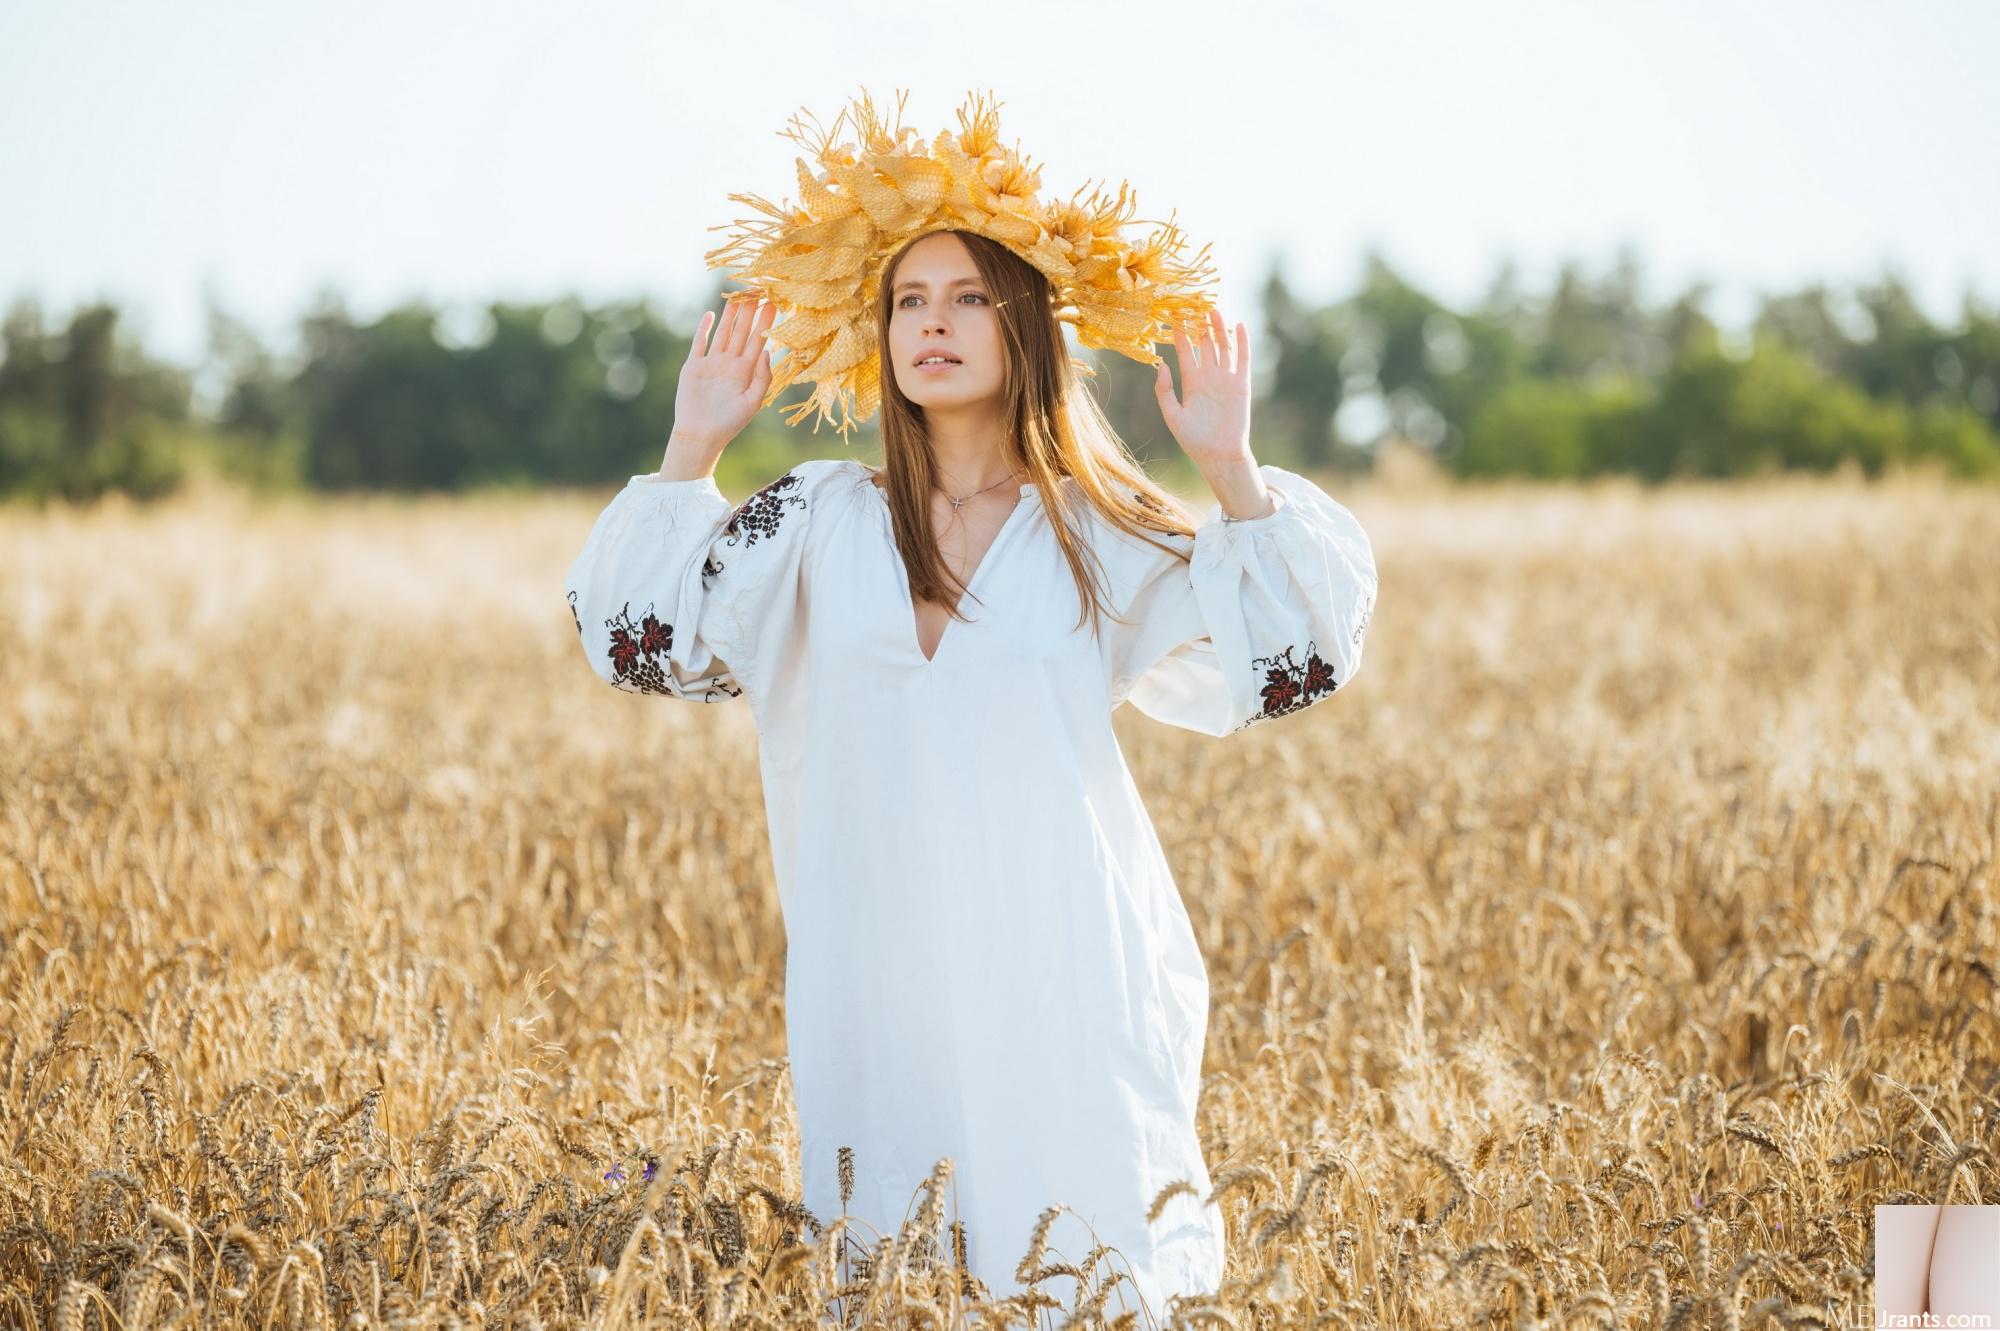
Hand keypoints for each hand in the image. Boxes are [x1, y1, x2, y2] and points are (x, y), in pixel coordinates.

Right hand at [671, 295, 776, 454]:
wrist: (701, 435)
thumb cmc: (730, 423)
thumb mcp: (753, 402)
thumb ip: (762, 377)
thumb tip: (768, 351)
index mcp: (746, 372)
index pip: (758, 341)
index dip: (765, 323)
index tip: (774, 303)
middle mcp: (730, 364)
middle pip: (742, 332)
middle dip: (749, 312)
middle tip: (757, 290)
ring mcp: (712, 363)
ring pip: (723, 333)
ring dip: (730, 315)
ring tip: (737, 296)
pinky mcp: (694, 366)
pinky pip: (700, 343)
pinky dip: (705, 329)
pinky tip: (711, 315)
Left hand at [1152, 308, 1251, 465]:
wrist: (1219, 455)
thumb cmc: (1194, 440)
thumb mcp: (1172, 415)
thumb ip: (1164, 391)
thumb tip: (1160, 364)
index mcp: (1191, 382)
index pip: (1185, 351)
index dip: (1180, 334)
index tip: (1174, 315)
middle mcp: (1209, 377)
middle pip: (1205, 344)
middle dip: (1200, 325)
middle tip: (1194, 303)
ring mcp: (1226, 379)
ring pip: (1223, 347)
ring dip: (1218, 329)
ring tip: (1213, 309)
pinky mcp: (1242, 384)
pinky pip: (1243, 359)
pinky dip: (1242, 343)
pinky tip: (1239, 326)